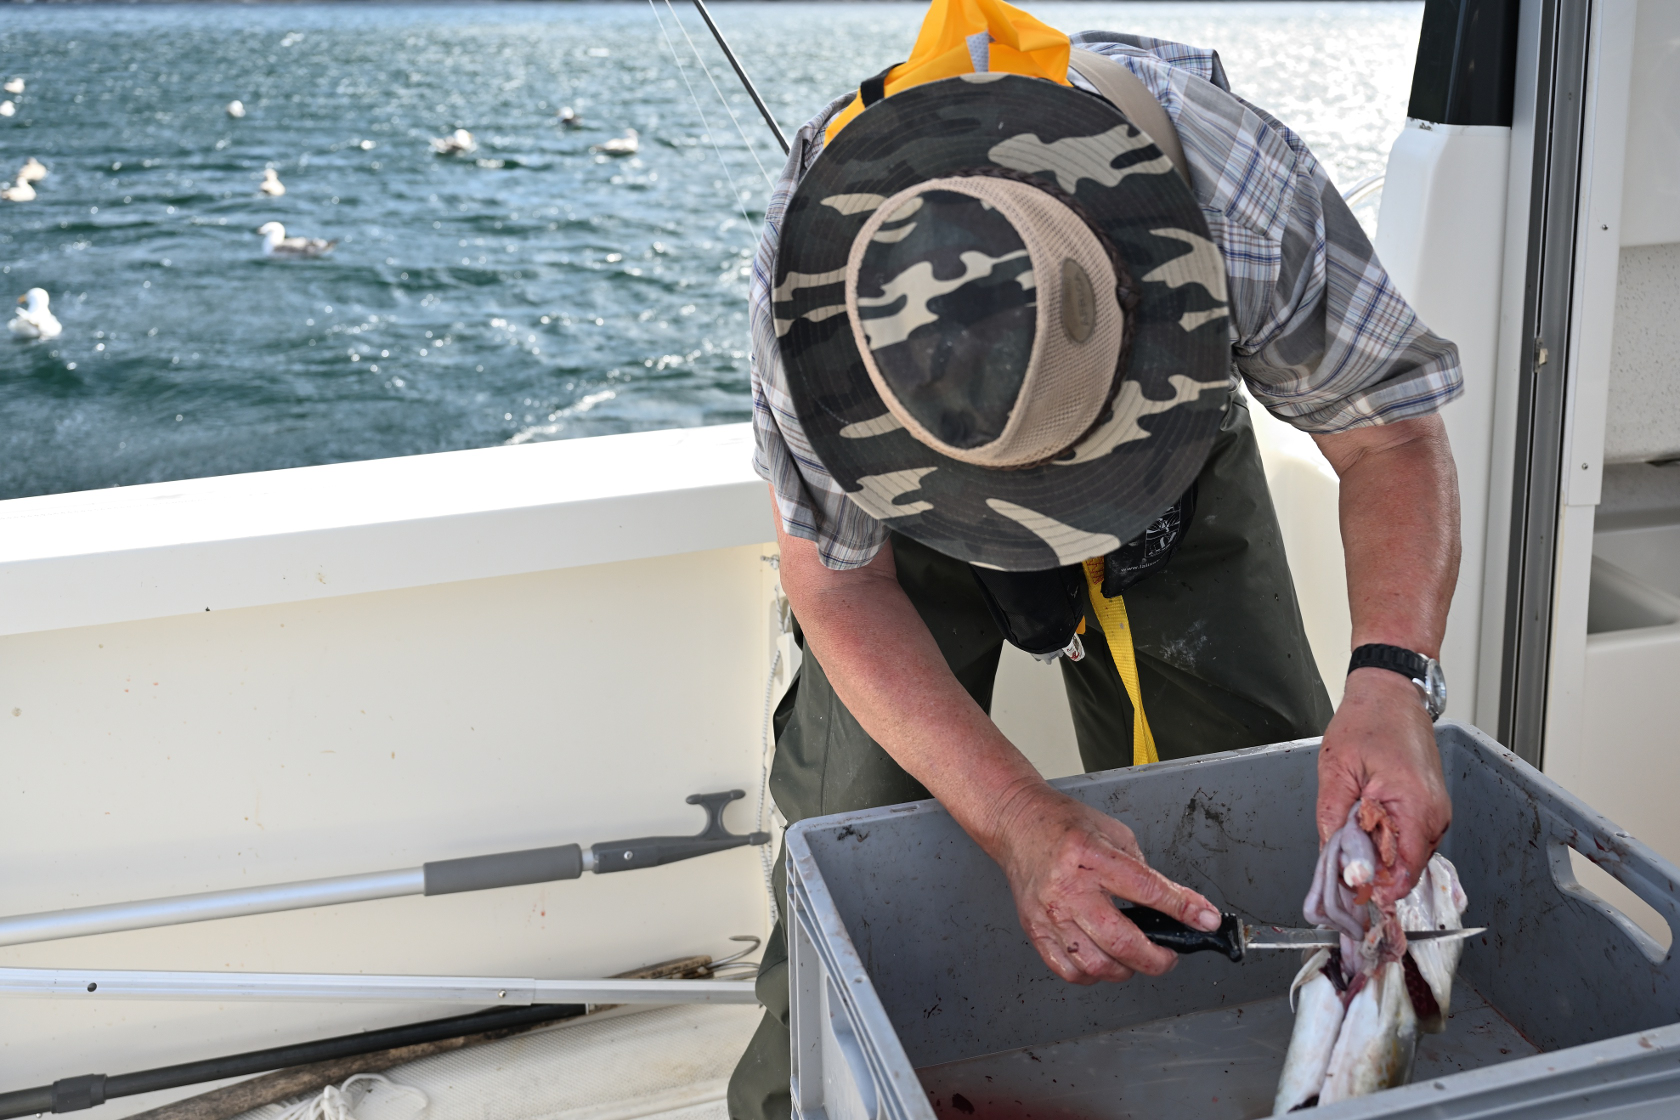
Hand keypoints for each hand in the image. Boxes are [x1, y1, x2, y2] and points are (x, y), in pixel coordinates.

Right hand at [984, 781, 1222, 984]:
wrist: (1018, 824)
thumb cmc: (1064, 824)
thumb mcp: (1114, 833)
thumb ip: (1143, 871)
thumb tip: (1175, 905)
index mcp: (1092, 857)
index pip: (1148, 890)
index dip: (1184, 909)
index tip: (1205, 920)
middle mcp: (1069, 889)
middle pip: (1122, 942)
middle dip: (1158, 958)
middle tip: (1169, 955)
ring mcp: (1050, 913)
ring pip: (1096, 965)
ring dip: (1126, 970)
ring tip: (1135, 958)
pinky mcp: (1035, 929)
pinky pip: (1068, 970)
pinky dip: (1093, 974)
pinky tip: (1103, 960)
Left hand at [1317, 668, 1450, 902]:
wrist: (1390, 693)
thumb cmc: (1366, 722)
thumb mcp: (1336, 771)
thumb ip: (1334, 821)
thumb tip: (1336, 863)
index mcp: (1414, 806)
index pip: (1405, 871)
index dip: (1378, 891)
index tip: (1353, 902)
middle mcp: (1435, 813)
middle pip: (1407, 868)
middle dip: (1375, 876)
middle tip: (1341, 878)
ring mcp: (1437, 810)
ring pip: (1408, 855)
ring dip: (1381, 858)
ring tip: (1350, 848)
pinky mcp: (1432, 807)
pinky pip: (1411, 838)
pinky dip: (1389, 842)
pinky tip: (1366, 832)